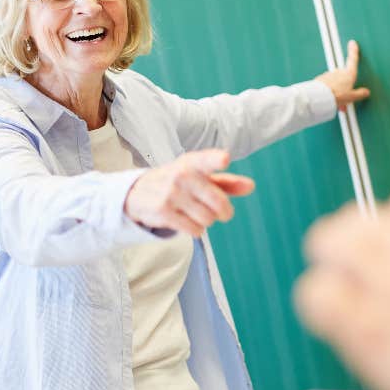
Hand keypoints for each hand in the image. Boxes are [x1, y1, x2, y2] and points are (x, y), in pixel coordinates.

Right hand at [124, 149, 254, 236]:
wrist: (139, 192)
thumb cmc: (177, 182)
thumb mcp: (200, 177)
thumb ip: (226, 182)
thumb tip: (251, 186)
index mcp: (193, 163)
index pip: (206, 159)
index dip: (216, 159)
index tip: (224, 159)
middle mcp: (181, 175)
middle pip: (218, 203)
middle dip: (224, 212)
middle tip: (221, 214)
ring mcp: (170, 193)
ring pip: (208, 219)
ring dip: (207, 221)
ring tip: (196, 214)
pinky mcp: (163, 211)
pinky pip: (194, 229)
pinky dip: (196, 230)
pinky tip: (188, 222)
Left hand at [293, 187, 389, 389]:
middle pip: (356, 220)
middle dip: (353, 242)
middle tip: (357, 271)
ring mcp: (388, 281)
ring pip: (327, 244)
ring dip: (333, 267)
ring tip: (346, 295)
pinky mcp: (365, 323)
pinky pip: (317, 294)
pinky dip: (321, 304)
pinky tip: (339, 321)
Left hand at [316, 40, 369, 106]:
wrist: (320, 97)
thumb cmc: (337, 96)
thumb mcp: (352, 97)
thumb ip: (360, 93)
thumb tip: (366, 92)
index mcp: (349, 74)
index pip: (353, 60)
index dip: (353, 51)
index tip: (352, 43)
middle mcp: (339, 72)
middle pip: (344, 76)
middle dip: (344, 86)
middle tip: (344, 97)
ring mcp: (329, 74)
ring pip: (335, 82)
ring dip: (336, 90)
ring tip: (336, 101)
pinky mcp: (321, 79)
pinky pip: (327, 85)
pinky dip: (329, 91)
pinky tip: (329, 99)